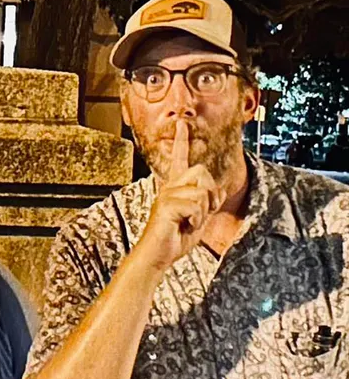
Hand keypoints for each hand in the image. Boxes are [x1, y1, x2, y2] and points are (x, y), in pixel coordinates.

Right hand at [136, 121, 225, 271]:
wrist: (157, 255)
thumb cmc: (175, 238)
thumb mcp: (199, 218)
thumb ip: (208, 202)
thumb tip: (221, 190)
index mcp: (175, 187)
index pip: (179, 159)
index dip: (180, 141)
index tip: (181, 124)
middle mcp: (169, 187)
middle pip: (202, 172)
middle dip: (210, 194)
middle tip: (200, 213)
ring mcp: (166, 195)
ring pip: (202, 191)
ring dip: (203, 212)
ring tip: (189, 223)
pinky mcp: (166, 206)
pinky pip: (196, 206)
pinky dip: (197, 220)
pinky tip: (184, 226)